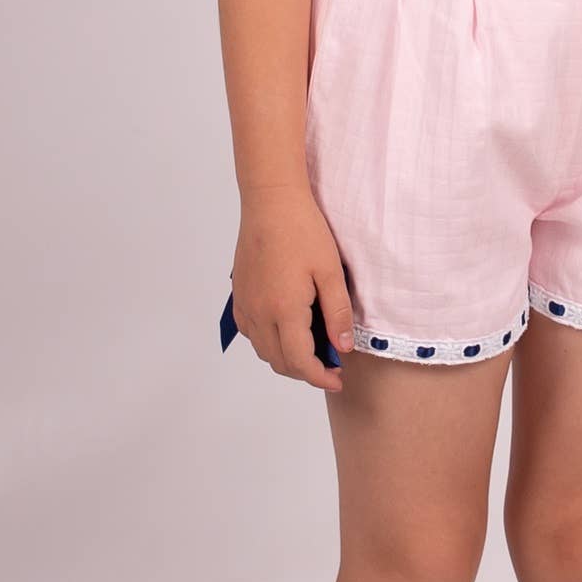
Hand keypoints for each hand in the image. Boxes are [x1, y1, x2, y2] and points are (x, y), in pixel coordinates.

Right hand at [231, 183, 356, 391]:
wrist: (270, 201)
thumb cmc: (303, 230)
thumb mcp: (330, 271)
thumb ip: (337, 313)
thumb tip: (342, 348)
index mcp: (283, 310)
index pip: (300, 362)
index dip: (320, 377)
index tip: (338, 379)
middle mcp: (258, 313)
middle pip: (279, 362)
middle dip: (305, 372)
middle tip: (331, 366)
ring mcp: (245, 305)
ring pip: (263, 350)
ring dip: (286, 358)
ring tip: (312, 349)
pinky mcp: (239, 295)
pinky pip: (252, 333)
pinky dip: (270, 342)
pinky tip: (288, 329)